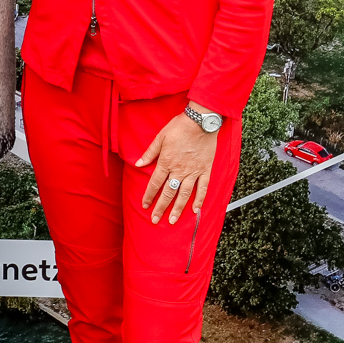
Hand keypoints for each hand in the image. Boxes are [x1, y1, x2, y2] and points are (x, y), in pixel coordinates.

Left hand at [137, 106, 219, 222]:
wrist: (200, 122)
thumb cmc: (179, 127)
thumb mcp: (160, 137)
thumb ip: (149, 153)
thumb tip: (138, 164)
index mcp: (166, 162)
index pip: (155, 183)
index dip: (149, 195)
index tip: (145, 206)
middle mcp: (179, 170)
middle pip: (168, 192)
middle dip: (161, 207)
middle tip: (155, 220)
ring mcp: (193, 172)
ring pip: (184, 194)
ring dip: (178, 208)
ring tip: (173, 220)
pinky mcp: (205, 170)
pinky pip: (202, 188)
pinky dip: (199, 200)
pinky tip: (195, 210)